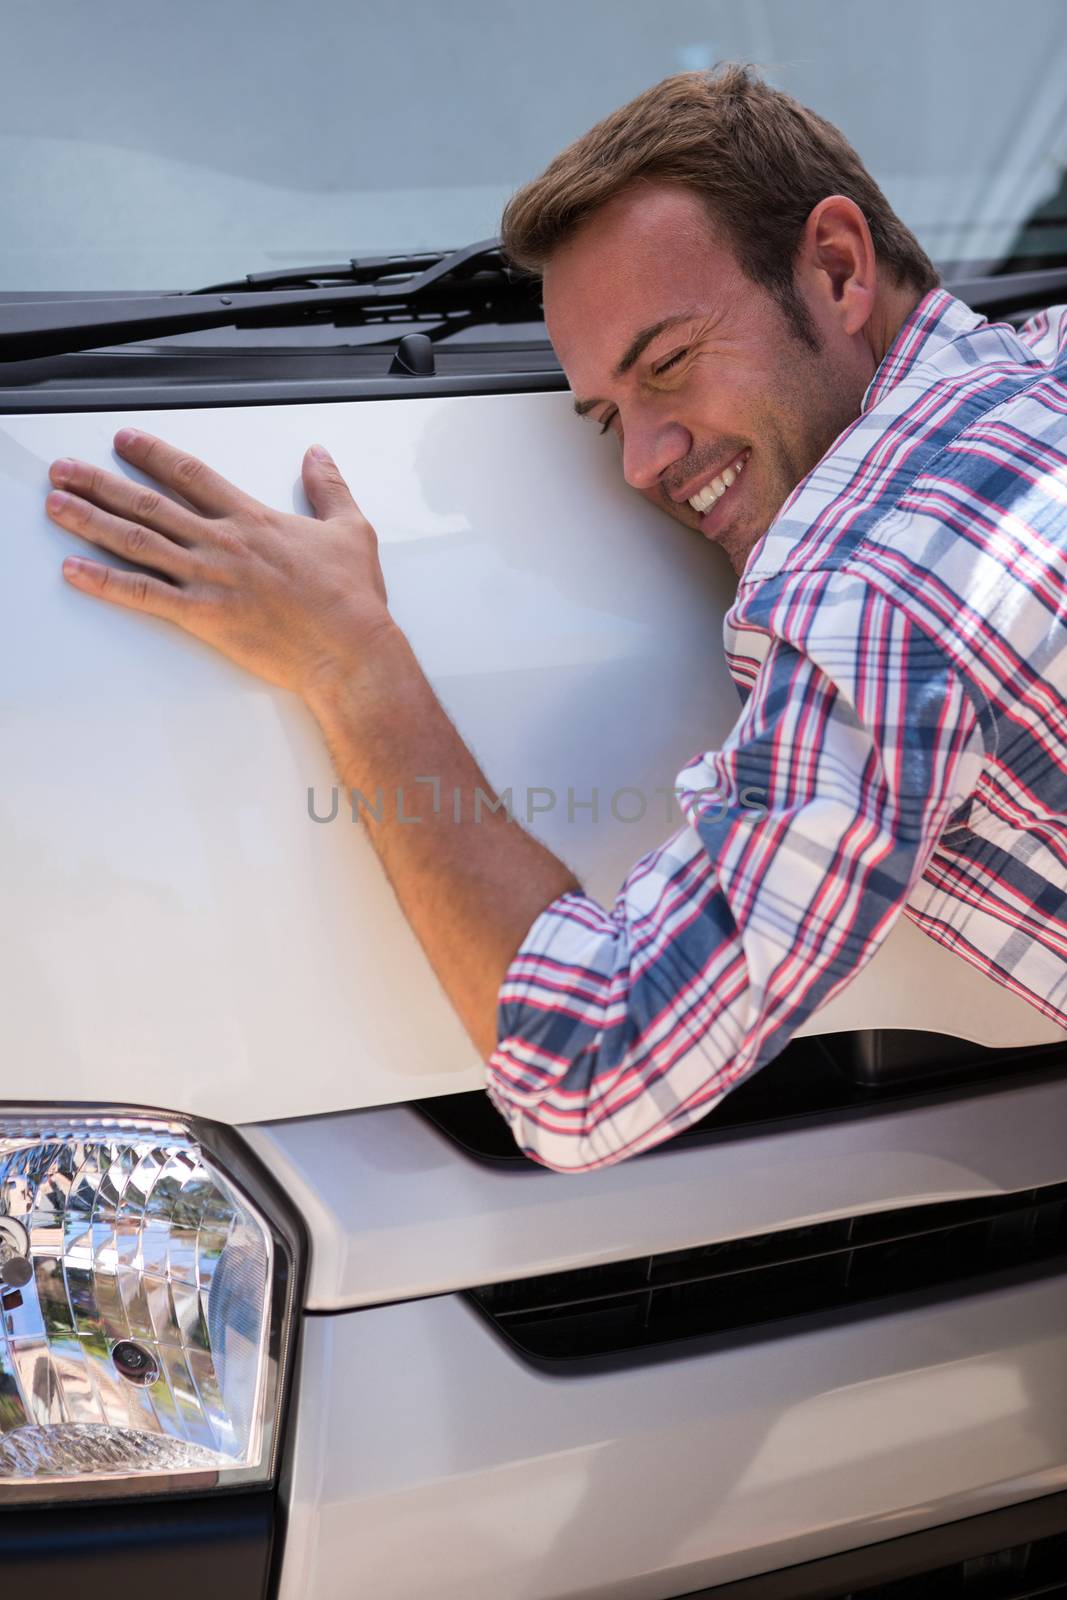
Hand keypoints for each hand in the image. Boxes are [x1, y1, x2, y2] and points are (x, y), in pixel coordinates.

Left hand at [45, 428, 397, 695]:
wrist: (349, 648)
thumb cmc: (351, 599)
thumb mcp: (350, 529)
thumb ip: (328, 488)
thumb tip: (319, 456)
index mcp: (253, 520)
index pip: (191, 476)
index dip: (153, 455)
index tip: (125, 442)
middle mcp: (223, 543)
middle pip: (149, 503)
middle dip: (101, 482)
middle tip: (66, 470)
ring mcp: (209, 577)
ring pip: (137, 541)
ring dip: (91, 520)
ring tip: (57, 506)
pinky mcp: (203, 615)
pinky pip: (143, 594)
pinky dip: (105, 581)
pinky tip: (75, 570)